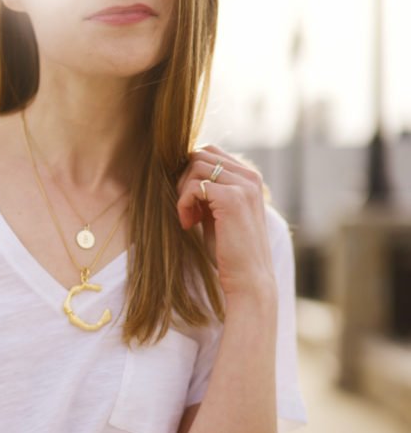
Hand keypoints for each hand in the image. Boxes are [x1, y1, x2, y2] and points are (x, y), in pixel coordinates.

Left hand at [176, 144, 275, 300]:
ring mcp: (243, 186)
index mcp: (249, 178)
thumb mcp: (218, 213)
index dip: (190, 173)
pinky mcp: (231, 199)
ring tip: (188, 219)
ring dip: (183, 192)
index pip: (210, 152)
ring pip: (195, 166)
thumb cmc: (231, 251)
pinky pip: (194, 186)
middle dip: (184, 180)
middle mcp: (249, 177)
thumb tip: (182, 173)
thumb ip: (208, 192)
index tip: (190, 203)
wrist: (248, 279)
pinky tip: (189, 224)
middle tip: (186, 210)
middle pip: (200, 155)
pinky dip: (184, 204)